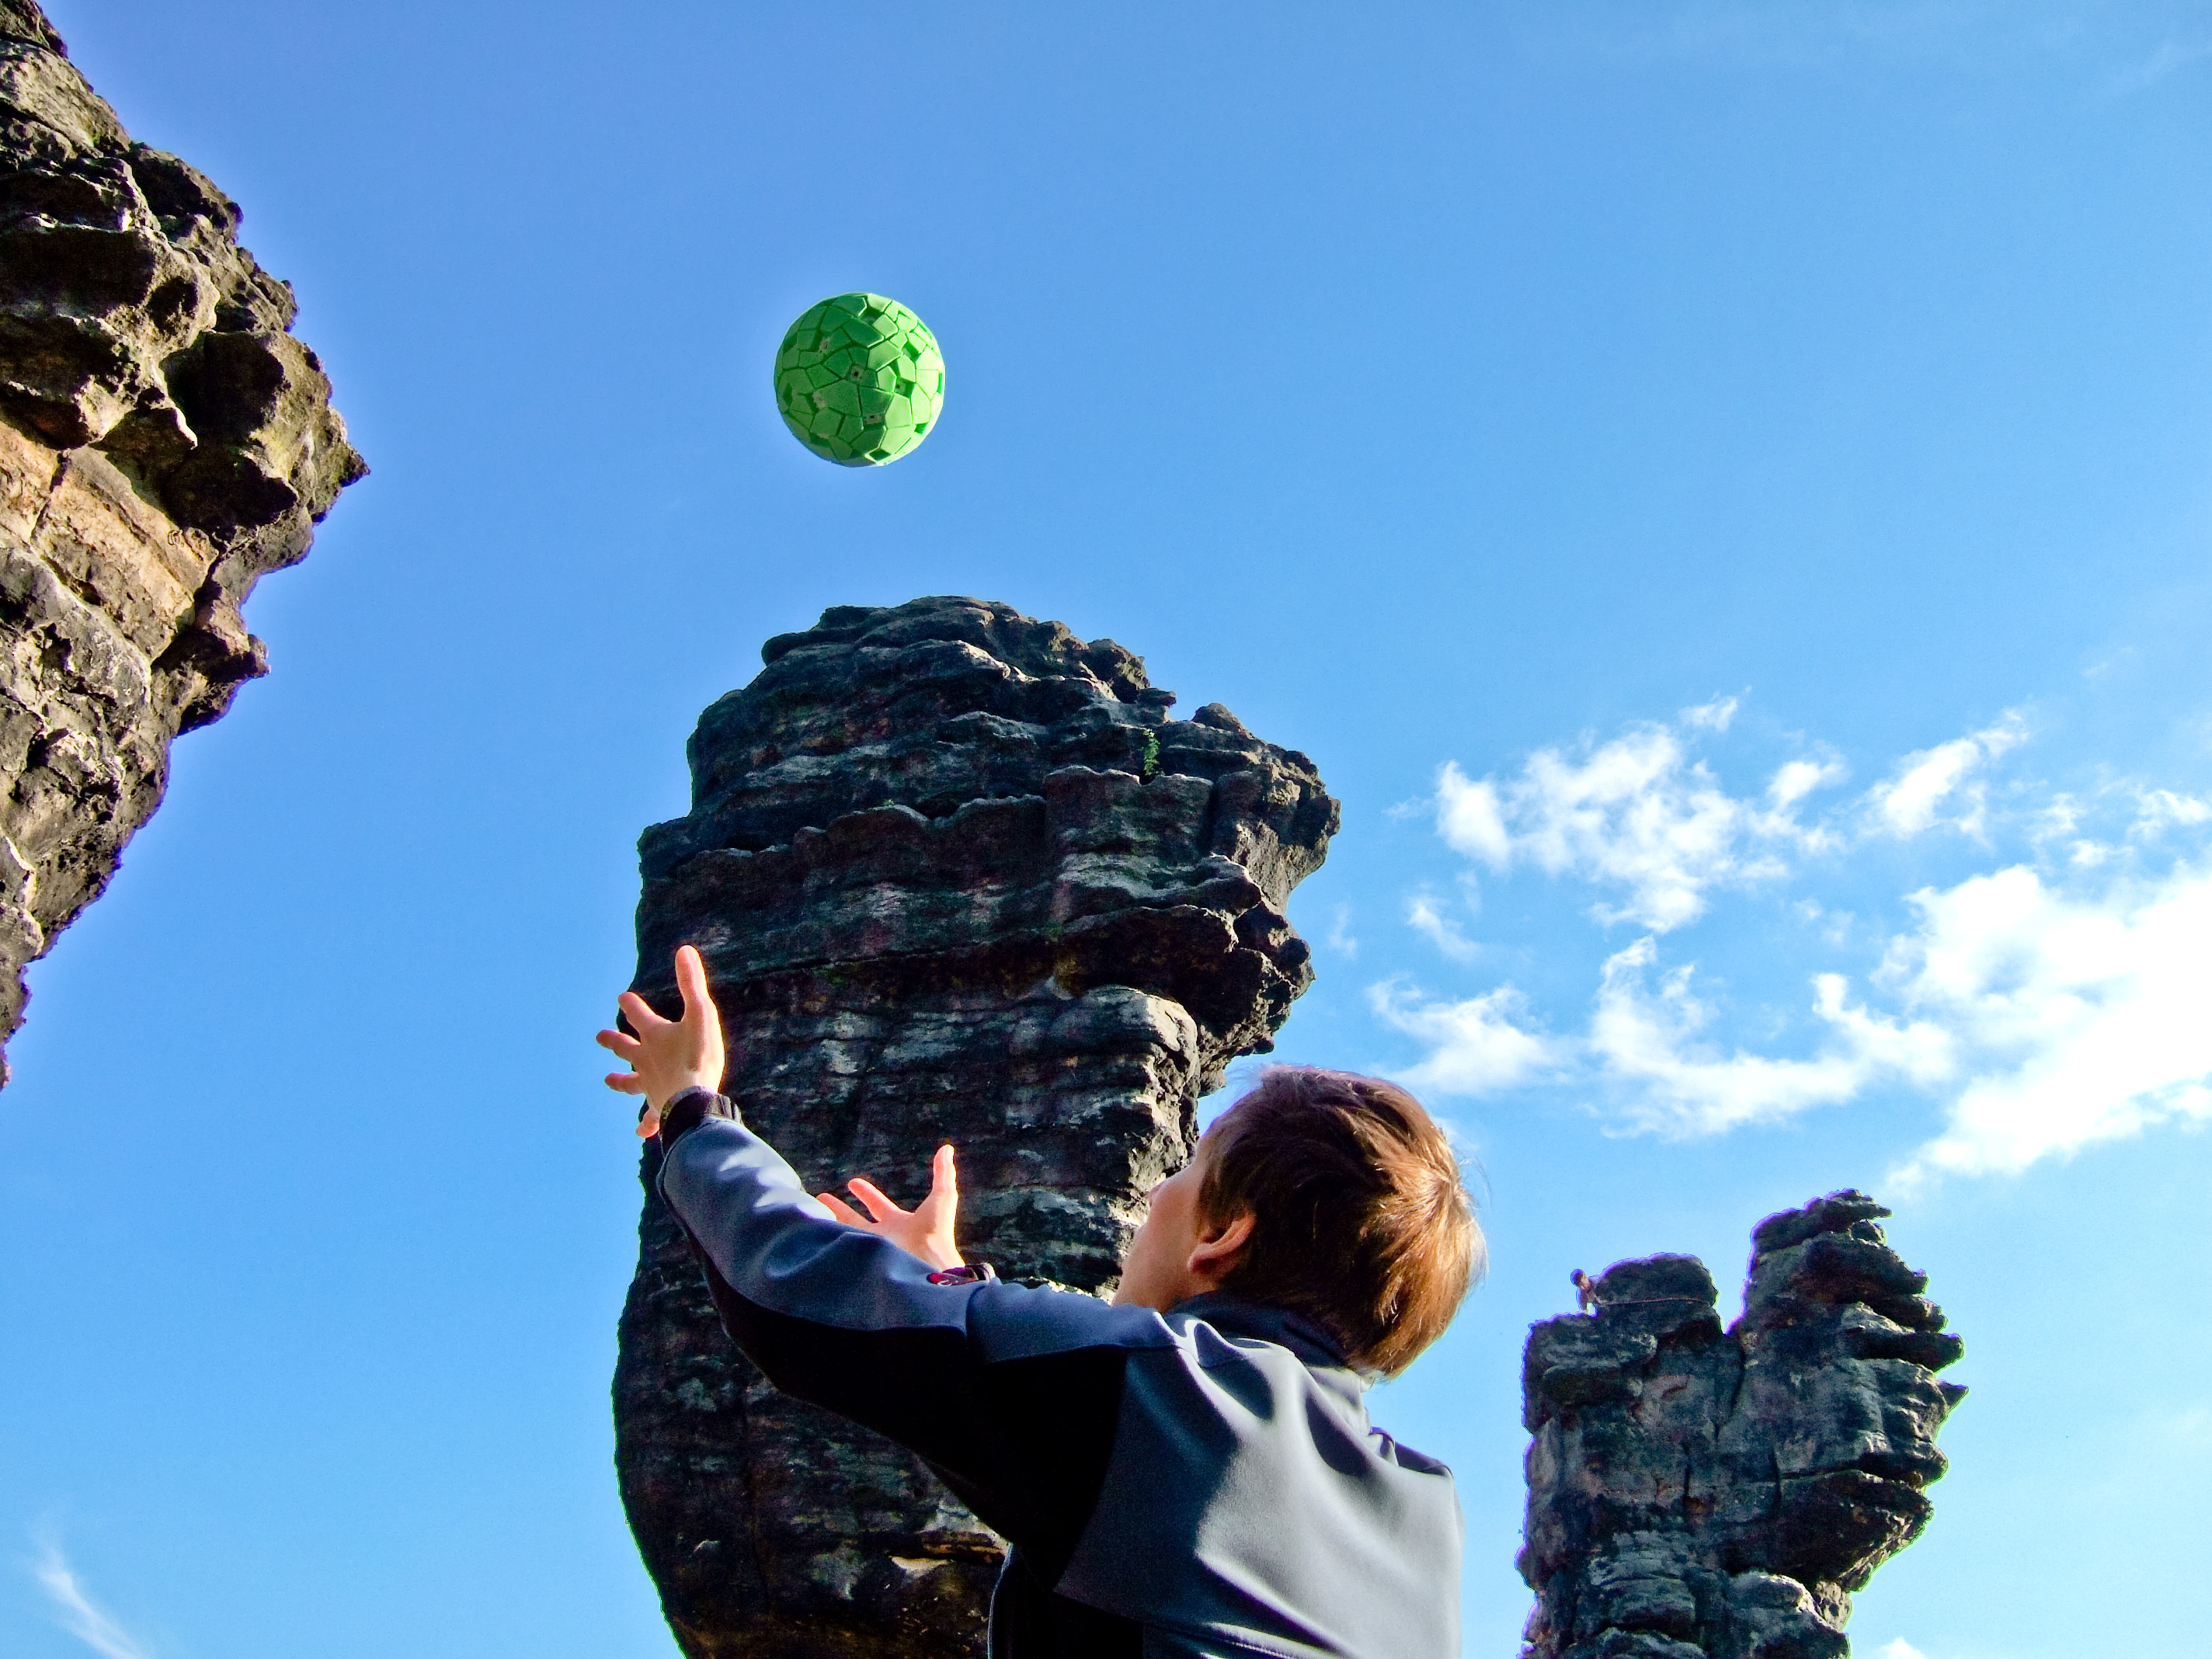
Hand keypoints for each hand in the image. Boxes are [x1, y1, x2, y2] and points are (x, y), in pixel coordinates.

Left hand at [596, 944, 727, 1135]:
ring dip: (620, 1080)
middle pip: (625, 1048)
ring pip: (631, 1082)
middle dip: (614, 1041)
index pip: (638, 1015)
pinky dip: (645, 1123)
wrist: (694, 1100)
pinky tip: (639, 1132)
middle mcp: (646, 1060)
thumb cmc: (698, 1056)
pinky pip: (650, 1117)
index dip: (631, 1005)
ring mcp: (650, 1084)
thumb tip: (683, 950)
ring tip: (608, 1080)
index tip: (621, 998)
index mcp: (654, 1036)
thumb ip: (692, 983)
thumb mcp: (701, 1013)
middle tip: (599, 1037)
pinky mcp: (659, 1107)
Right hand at [817, 1144, 963, 1270]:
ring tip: (808, 1213)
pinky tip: (808, 1232)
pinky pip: (839, 1246)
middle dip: (838, 1209)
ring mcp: (871, 1248)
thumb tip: (946, 1149)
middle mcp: (883, 1236)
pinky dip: (826, 1239)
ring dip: (827, 1223)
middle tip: (821, 1198)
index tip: (852, 1182)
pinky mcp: (861, 1257)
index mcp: (899, 1222)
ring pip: (844, 1233)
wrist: (929, 1260)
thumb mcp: (943, 1195)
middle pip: (855, 1220)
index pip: (878, 1205)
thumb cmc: (938, 1230)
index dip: (866, 1193)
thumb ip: (942, 1173)